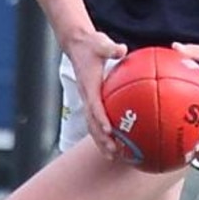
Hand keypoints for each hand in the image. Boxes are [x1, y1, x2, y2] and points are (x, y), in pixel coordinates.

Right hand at [67, 30, 127, 158]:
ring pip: (92, 125)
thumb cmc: (91, 44)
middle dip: (102, 139)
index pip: (94, 105)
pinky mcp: (90, 99)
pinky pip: (96, 119)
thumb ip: (110, 48)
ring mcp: (87, 99)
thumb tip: (122, 50)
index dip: (102, 118)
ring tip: (113, 156)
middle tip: (114, 152)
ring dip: (101, 141)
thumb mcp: (100, 43)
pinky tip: (116, 140)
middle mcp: (86, 95)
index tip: (110, 130)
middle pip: (92, 122)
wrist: (77, 44)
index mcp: (89, 85)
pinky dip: (103, 132)